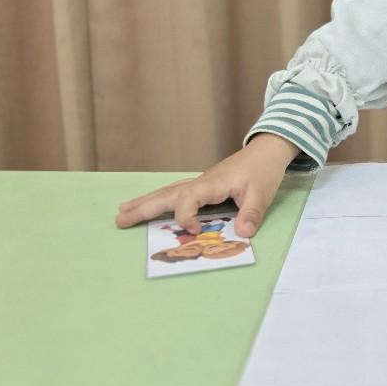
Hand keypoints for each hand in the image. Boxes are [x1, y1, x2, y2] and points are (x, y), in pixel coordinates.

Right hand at [114, 134, 297, 237]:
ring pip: (167, 192)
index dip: (186, 216)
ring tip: (122, 213)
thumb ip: (252, 214)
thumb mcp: (262, 194)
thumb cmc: (263, 170)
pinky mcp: (201, 186)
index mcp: (213, 183)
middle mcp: (201, 182)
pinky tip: (147, 206)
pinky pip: (175, 194)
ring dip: (145, 203)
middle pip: (168, 194)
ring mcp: (199, 183)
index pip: (189, 198)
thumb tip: (243, 234)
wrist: (266, 151)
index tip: (194, 231)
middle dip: (144, 207)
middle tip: (120, 219)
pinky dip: (159, 200)